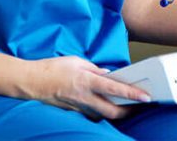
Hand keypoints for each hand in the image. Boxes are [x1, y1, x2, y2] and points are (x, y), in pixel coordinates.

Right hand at [24, 56, 150, 120]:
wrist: (30, 82)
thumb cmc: (52, 68)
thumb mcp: (76, 61)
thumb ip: (94, 68)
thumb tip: (107, 73)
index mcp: (87, 80)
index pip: (115, 89)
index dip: (132, 95)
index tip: (145, 97)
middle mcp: (84, 96)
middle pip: (112, 111)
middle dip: (129, 111)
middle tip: (139, 105)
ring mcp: (78, 106)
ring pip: (103, 115)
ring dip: (116, 112)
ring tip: (126, 107)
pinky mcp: (73, 111)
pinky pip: (91, 113)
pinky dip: (101, 111)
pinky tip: (106, 105)